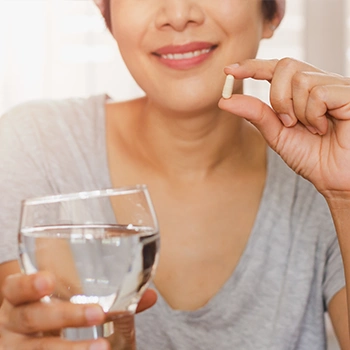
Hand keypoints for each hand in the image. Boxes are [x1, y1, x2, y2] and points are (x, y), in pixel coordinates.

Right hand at [0, 272, 156, 348]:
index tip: (49, 280)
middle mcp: (12, 322)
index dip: (29, 284)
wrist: (22, 338)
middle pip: (31, 317)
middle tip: (97, 314)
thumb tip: (149, 296)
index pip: (16, 287)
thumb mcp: (64, 298)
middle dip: (64, 315)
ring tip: (101, 349)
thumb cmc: (49, 310)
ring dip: (71, 349)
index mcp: (19, 297)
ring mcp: (15, 348)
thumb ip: (105, 295)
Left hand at [219, 58, 349, 201]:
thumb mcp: (276, 134)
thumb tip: (226, 99)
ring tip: (312, 129)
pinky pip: (319, 93)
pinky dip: (314, 115)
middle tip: (289, 123)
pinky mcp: (349, 94)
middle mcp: (318, 83)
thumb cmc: (311, 156)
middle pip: (285, 66)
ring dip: (299, 112)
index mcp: (299, 91)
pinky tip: (323, 128)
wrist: (335, 178)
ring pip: (301, 80)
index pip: (274, 68)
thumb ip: (255, 114)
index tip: (229, 71)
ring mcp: (335, 86)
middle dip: (279, 98)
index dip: (252, 66)